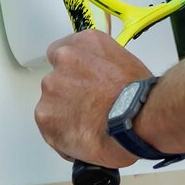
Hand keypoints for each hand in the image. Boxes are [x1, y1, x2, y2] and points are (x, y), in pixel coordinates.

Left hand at [35, 30, 151, 167]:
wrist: (137, 118)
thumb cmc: (139, 95)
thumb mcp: (123, 61)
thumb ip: (99, 65)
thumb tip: (97, 79)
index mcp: (82, 44)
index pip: (60, 52)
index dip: (71, 72)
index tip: (78, 83)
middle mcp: (62, 62)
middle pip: (56, 81)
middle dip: (69, 96)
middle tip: (90, 110)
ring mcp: (51, 90)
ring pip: (52, 106)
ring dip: (65, 116)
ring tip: (90, 128)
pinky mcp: (46, 117)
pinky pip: (51, 131)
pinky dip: (64, 139)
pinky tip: (85, 140)